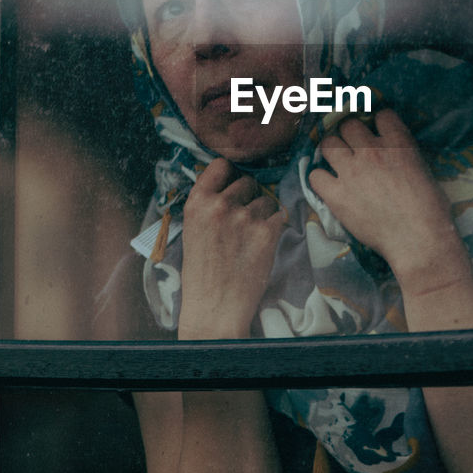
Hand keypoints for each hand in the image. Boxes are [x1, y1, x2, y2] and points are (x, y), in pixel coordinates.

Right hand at [177, 158, 285, 339]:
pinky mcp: (267, 231)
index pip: (221, 165)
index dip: (230, 175)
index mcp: (197, 202)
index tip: (232, 186)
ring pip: (266, 198)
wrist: (215, 307)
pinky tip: (263, 243)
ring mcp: (245, 217)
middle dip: (249, 197)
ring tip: (251, 236)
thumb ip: (209, 204)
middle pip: (247, 181)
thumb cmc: (202, 273)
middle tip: (243, 220)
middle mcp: (220, 205)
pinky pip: (280, 214)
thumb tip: (231, 182)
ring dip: (264, 212)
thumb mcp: (193, 229)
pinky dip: (276, 225)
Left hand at [308, 109, 469, 291]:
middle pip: (349, 125)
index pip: (382, 115)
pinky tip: (330, 187)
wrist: (418, 240)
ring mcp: (352, 172)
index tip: (378, 133)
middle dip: (351, 134)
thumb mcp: (423, 170)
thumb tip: (394, 154)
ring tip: (338, 163)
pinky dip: (321, 180)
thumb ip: (405, 155)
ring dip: (333, 151)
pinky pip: (315, 176)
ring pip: (327, 143)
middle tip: (354, 148)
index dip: (379, 124)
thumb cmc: (430, 210)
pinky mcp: (337, 195)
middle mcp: (372, 151)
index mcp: (398, 144)